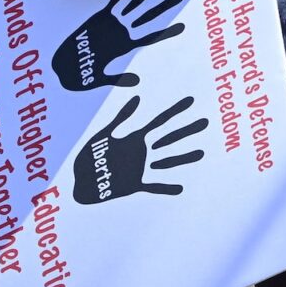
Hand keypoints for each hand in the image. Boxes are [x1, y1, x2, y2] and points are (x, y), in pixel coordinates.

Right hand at [53, 0, 185, 89]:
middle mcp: (122, 31)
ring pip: (136, 3)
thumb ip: (118, 79)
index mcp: (124, 46)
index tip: (184, 25)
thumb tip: (136, 82)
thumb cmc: (80, 75)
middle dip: (165, 3)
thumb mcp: (101, 78)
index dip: (167, 31)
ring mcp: (113, 22)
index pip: (151, 36)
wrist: (63, 66)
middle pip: (149, 14)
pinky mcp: (100, 16)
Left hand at [72, 95, 207, 203]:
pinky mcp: (135, 185)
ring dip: (184, 157)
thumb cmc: (88, 157)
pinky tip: (180, 187)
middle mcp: (141, 152)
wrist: (80, 181)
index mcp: (134, 138)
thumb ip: (120, 119)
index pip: (159, 121)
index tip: (190, 101)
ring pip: (167, 161)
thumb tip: (138, 99)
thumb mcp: (103, 135)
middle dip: (186, 130)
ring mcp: (140, 168)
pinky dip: (166, 187)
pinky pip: (154, 186)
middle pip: (169, 139)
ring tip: (201, 152)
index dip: (175, 111)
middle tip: (205, 122)